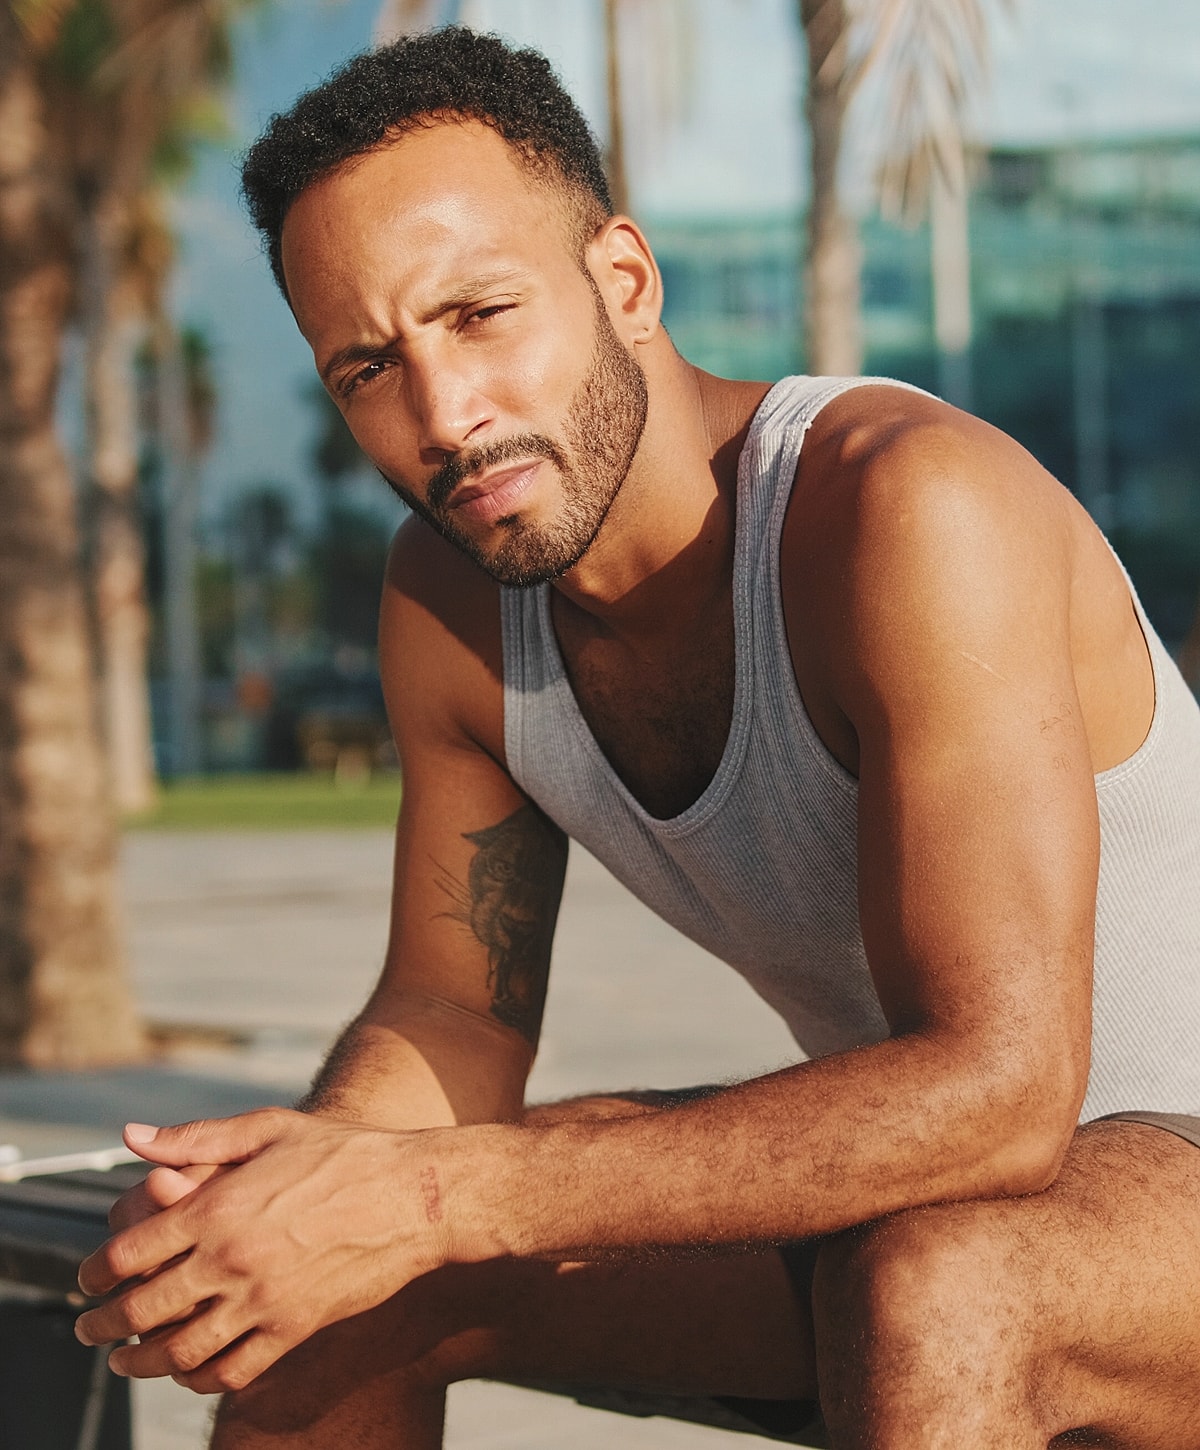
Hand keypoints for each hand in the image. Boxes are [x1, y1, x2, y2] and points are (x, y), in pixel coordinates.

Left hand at [75, 1109, 453, 1392]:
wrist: (413, 1196)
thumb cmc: (345, 1153)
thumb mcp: (269, 1128)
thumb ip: (196, 1137)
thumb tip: (132, 1137)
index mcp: (219, 1206)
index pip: (129, 1252)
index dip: (94, 1272)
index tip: (86, 1280)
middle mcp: (233, 1258)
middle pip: (142, 1308)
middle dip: (102, 1325)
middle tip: (88, 1329)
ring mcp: (263, 1300)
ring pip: (179, 1351)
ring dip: (141, 1361)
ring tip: (126, 1360)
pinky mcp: (293, 1329)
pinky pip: (231, 1371)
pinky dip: (199, 1380)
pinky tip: (189, 1371)